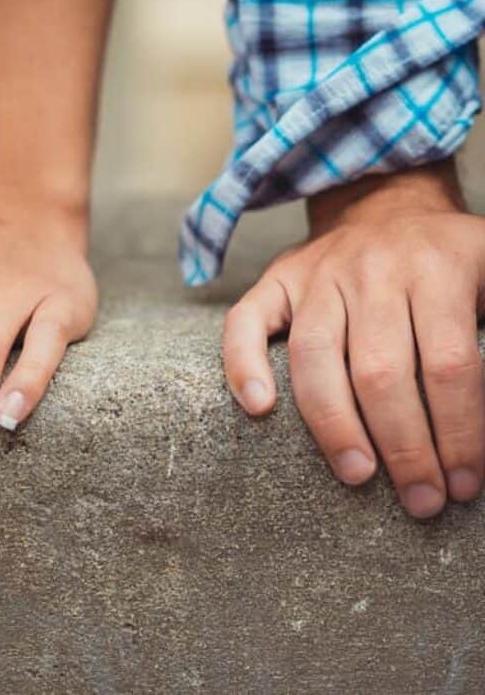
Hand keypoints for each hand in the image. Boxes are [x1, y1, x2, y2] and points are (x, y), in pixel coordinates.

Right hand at [223, 158, 484, 518]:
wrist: (385, 205)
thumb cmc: (445, 259)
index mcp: (438, 269)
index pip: (449, 365)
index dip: (460, 433)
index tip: (464, 483)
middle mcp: (373, 270)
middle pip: (382, 370)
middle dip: (404, 447)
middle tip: (419, 501)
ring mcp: (318, 274)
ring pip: (315, 356)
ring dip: (335, 425)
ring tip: (358, 476)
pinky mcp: (278, 280)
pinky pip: (246, 321)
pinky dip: (243, 364)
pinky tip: (258, 408)